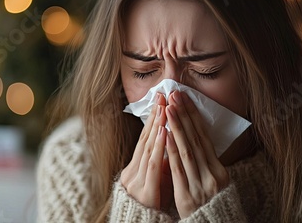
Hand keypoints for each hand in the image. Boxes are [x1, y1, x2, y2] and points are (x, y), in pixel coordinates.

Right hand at [120, 93, 168, 209]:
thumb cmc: (151, 207)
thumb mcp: (154, 181)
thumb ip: (159, 163)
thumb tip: (169, 142)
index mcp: (135, 168)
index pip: (145, 138)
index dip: (153, 119)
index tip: (161, 100)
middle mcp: (132, 171)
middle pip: (145, 139)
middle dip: (155, 116)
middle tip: (161, 95)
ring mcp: (136, 180)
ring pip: (148, 148)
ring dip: (156, 126)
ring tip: (163, 108)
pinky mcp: (144, 191)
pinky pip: (152, 165)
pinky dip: (158, 147)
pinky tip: (163, 132)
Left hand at [165, 91, 228, 217]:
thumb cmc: (209, 206)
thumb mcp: (212, 183)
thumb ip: (204, 163)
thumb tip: (194, 138)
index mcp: (219, 170)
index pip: (204, 137)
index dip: (194, 116)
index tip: (185, 98)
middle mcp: (212, 175)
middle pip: (196, 140)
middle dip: (184, 116)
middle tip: (175, 95)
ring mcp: (201, 185)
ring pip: (187, 151)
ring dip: (177, 128)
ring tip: (168, 109)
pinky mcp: (188, 195)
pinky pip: (178, 170)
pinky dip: (172, 151)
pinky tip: (166, 135)